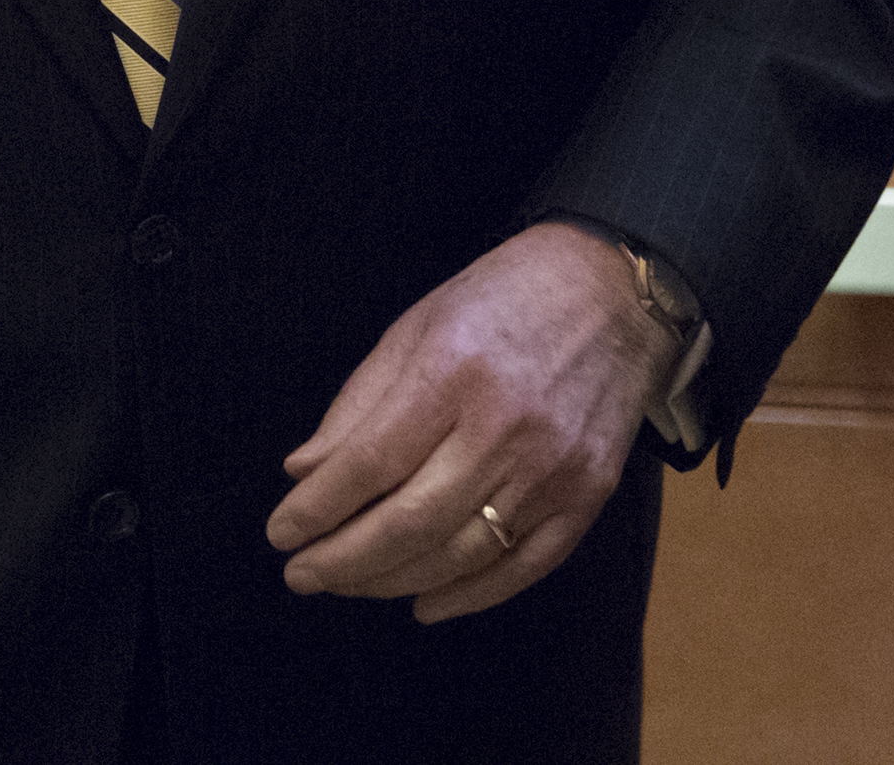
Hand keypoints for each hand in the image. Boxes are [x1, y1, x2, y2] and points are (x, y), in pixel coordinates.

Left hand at [263, 219, 678, 624]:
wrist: (612, 292)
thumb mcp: (415, 326)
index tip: (281, 533)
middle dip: (344, 560)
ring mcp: (554, 467)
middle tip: (301, 575)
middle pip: (412, 521)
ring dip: (394, 581)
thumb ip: (359, 404)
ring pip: (461, 554)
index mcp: (454, 370)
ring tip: (349, 583)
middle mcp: (506, 426)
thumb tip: (302, 472)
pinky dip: (469, 597)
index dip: (318, 508)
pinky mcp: (589, 495)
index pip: (371, 462)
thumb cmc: (501, 299)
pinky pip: (523, 567)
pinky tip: (423, 603)